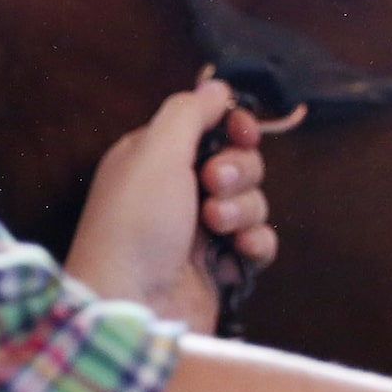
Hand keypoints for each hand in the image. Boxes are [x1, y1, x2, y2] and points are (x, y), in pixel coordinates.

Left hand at [64, 75, 280, 331]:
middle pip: (239, 161)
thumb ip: (189, 112)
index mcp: (154, 159)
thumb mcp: (154, 151)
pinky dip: (255, 243)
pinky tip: (238, 253)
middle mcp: (177, 192)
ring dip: (243, 209)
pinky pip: (259, 241)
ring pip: (252, 201)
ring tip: (216, 228)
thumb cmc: (134, 225)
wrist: (133, 307)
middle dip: (237, 171)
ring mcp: (201, 233)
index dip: (233, 126)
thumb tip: (216, 84)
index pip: (209, 126)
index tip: (241, 131)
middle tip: (212, 186)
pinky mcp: (221, 268)